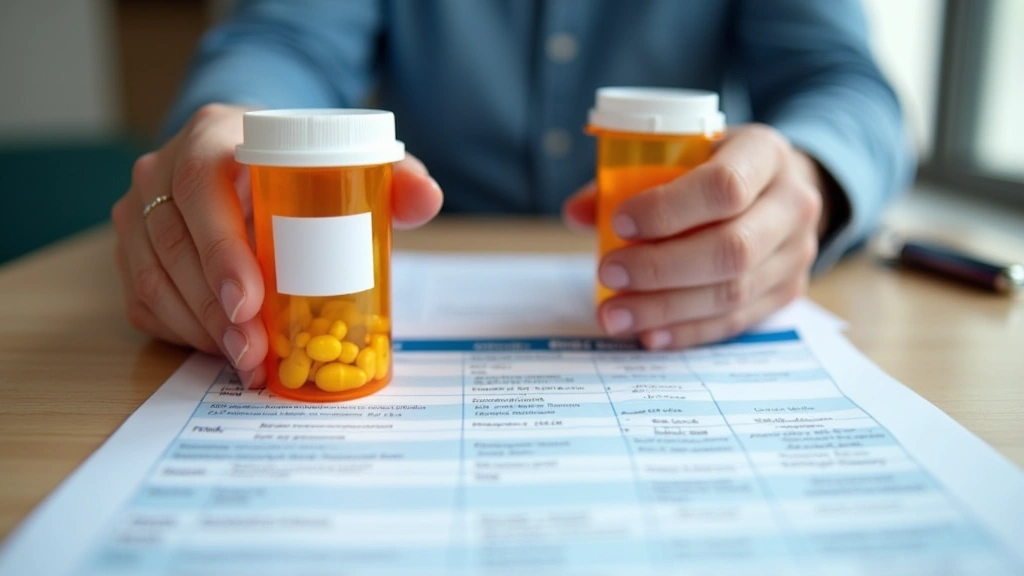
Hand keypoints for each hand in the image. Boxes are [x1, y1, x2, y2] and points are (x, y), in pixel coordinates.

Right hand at [112, 103, 442, 378]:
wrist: (251, 155)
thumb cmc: (302, 166)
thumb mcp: (350, 160)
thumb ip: (394, 176)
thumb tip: (428, 198)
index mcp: (212, 135)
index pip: (201, 184)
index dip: (221, 246)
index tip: (250, 300)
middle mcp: (161, 170)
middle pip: (174, 244)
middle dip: (215, 309)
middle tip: (256, 352)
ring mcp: (139, 213)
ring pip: (154, 279)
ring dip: (201, 330)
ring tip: (248, 362)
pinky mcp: (134, 251)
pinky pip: (146, 301)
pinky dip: (184, 333)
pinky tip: (224, 349)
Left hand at [563, 124, 826, 348]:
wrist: (780, 188)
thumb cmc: (717, 167)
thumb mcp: (683, 152)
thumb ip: (628, 178)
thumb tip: (577, 213)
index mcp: (765, 154)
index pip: (725, 186)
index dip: (669, 209)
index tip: (619, 223)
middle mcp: (792, 204)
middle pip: (732, 249)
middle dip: (661, 267)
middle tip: (608, 273)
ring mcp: (796, 254)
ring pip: (733, 292)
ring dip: (666, 308)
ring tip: (614, 314)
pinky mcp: (787, 292)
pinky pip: (736, 321)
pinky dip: (687, 331)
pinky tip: (648, 334)